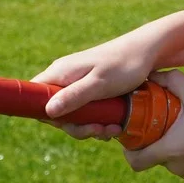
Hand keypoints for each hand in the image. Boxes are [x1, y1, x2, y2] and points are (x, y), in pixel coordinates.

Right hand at [32, 31, 161, 119]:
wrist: (148, 52)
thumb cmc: (124, 64)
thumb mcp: (100, 83)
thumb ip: (74, 96)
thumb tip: (48, 111)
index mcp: (60, 72)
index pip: (35, 97)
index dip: (46, 115)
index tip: (69, 124)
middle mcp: (65, 78)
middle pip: (56, 112)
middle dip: (77, 126)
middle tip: (99, 130)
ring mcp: (78, 84)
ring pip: (74, 114)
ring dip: (92, 126)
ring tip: (113, 129)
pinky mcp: (91, 90)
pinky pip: (87, 111)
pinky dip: (99, 121)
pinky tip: (115, 125)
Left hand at [121, 70, 183, 178]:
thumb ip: (174, 82)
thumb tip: (155, 73)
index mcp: (170, 149)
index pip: (134, 160)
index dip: (127, 147)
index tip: (132, 129)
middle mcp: (176, 165)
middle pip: (149, 156)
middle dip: (148, 138)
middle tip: (154, 118)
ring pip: (166, 158)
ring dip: (166, 142)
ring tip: (177, 121)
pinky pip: (181, 160)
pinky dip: (180, 147)